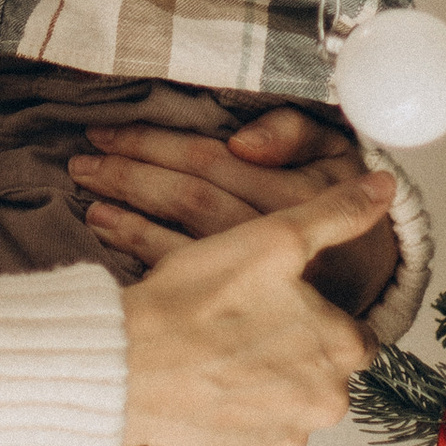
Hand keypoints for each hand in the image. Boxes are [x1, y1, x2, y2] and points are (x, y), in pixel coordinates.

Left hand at [72, 104, 401, 311]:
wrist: (361, 289)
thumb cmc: (338, 213)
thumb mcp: (337, 158)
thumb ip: (295, 134)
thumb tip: (244, 143)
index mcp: (292, 199)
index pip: (211, 161)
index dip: (156, 143)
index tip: (111, 131)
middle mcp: (271, 244)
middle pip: (186, 198)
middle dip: (129, 174)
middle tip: (84, 158)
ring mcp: (254, 286)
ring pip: (175, 239)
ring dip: (125, 211)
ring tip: (89, 189)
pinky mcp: (238, 314)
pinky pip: (181, 282)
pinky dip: (137, 251)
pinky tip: (108, 231)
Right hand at [119, 162, 393, 445]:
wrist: (125, 360)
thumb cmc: (194, 299)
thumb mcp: (273, 238)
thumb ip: (336, 215)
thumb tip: (384, 189)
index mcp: (342, 348)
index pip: (352, 335)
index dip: (314, 316)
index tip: (276, 306)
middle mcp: (326, 403)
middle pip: (321, 375)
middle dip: (291, 355)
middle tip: (240, 329)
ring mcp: (285, 440)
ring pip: (287, 408)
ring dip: (265, 389)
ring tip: (218, 358)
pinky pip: (251, 442)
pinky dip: (234, 422)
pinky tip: (205, 392)